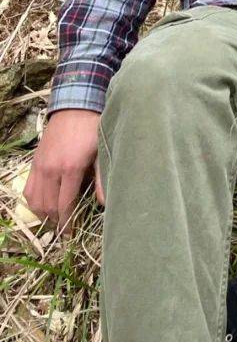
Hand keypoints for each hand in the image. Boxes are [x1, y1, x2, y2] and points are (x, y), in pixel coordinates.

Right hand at [23, 110, 103, 231]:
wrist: (75, 106)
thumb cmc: (93, 128)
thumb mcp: (102, 151)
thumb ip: (101, 178)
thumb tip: (104, 203)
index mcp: (70, 168)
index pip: (64, 205)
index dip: (66, 223)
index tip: (69, 236)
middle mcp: (51, 170)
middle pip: (49, 206)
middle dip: (56, 221)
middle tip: (65, 229)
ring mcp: (40, 166)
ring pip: (35, 201)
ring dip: (43, 214)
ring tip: (55, 219)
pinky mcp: (34, 162)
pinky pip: (28, 189)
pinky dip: (33, 202)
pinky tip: (42, 206)